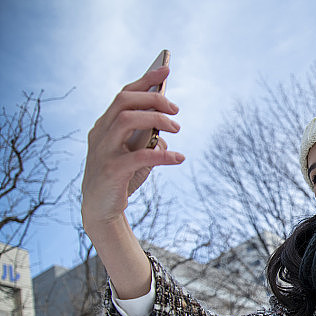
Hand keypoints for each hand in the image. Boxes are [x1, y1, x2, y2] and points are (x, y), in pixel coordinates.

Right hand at [81, 66, 183, 232]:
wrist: (101, 209)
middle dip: (153, 100)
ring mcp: (102, 150)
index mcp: (105, 125)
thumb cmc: (121, 178)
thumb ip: (149, 140)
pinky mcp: (110, 170)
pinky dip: (162, 154)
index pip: (124, 94)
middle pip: (123, 102)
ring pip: (126, 120)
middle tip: (177, 111)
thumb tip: (166, 134)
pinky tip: (179, 158)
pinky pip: (138, 156)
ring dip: (156, 120)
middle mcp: (100, 133)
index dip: (145, 80)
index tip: (166, 69)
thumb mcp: (137, 156)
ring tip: (177, 128)